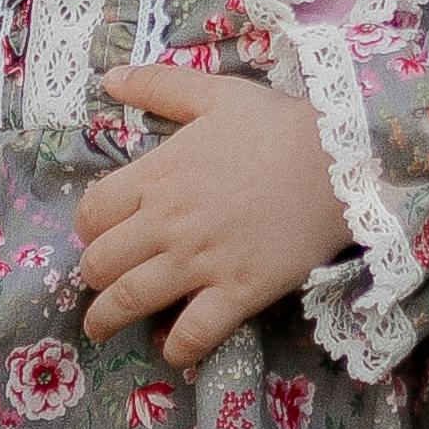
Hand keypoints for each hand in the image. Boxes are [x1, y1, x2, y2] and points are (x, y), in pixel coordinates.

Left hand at [75, 63, 350, 366]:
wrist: (341, 160)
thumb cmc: (278, 125)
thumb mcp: (214, 94)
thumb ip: (159, 85)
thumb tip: (111, 77)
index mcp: (155, 176)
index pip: (91, 214)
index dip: (88, 229)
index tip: (99, 236)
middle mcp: (166, 223)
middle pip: (99, 263)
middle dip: (92, 278)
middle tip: (99, 285)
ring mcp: (200, 261)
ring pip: (130, 301)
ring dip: (108, 321)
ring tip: (102, 330)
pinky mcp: (238, 292)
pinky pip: (193, 334)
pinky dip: (176, 349)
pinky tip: (172, 351)